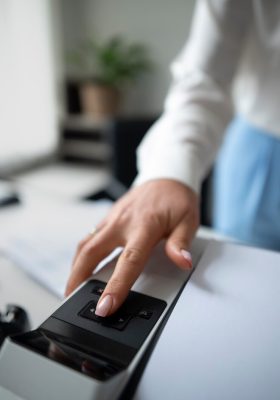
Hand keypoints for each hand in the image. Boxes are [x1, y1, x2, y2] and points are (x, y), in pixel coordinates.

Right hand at [65, 179, 199, 315]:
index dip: (115, 286)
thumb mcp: (188, 220)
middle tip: (71, 300)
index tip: (105, 306)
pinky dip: (82, 255)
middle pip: (91, 252)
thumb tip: (183, 262)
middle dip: (78, 278)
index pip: (128, 261)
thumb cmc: (177, 199)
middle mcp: (122, 222)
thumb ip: (181, 243)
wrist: (166, 176)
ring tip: (72, 288)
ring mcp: (112, 219)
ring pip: (85, 244)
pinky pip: (90, 237)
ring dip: (76, 267)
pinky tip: (82, 266)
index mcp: (144, 226)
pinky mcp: (108, 217)